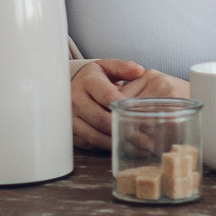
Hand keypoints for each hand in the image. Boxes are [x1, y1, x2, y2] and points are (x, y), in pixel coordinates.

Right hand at [71, 57, 189, 149]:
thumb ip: (124, 68)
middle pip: (101, 119)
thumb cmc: (96, 77)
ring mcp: (70, 117)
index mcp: (88, 82)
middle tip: (146, 140)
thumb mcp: (108, 67)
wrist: (72, 85)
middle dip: (124, 130)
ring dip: (116, 144)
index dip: (125, 109)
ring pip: (94, 136)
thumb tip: (139, 71)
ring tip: (137, 148)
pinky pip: (88, 144)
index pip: (107, 97)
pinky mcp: (70, 131)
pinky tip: (121, 149)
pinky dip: (106, 148)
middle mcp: (75, 99)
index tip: (143, 118)